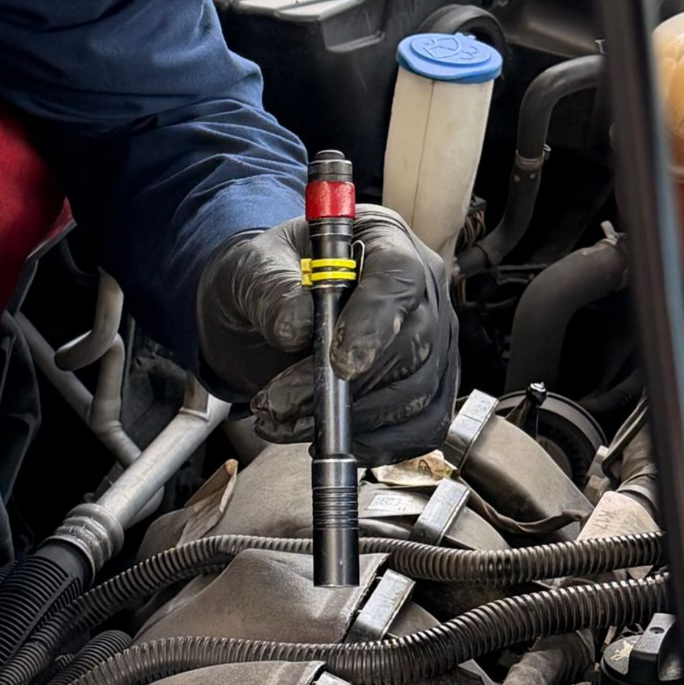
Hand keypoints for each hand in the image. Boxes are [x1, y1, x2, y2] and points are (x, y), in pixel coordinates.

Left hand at [194, 204, 456, 463]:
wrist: (262, 314)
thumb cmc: (266, 279)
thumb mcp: (251, 269)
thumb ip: (272, 290)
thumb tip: (298, 327)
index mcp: (383, 240)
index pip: (399, 278)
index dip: (374, 324)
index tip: (339, 364)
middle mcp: (419, 289)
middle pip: (412, 345)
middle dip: (344, 388)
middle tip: (277, 403)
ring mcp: (431, 341)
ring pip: (415, 394)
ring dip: (348, 422)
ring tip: (281, 420)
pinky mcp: (426, 388)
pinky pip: (419, 427)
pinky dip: (373, 444)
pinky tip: (323, 439)